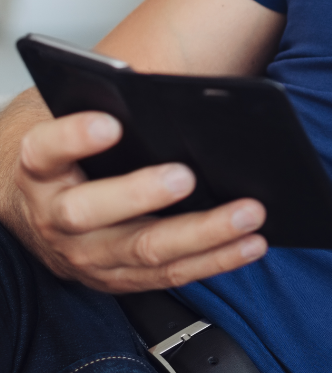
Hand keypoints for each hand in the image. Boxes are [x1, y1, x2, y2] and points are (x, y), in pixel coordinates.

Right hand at [11, 109, 267, 291]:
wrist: (43, 209)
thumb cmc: (75, 156)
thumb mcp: (76, 129)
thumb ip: (108, 112)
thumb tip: (168, 93)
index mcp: (40, 168)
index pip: (47, 149)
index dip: (74, 137)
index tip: (111, 123)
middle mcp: (55, 216)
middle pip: (90, 211)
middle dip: (141, 194)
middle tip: (187, 176)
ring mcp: (88, 255)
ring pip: (144, 249)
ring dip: (202, 234)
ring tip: (247, 214)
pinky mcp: (120, 279)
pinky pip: (171, 273)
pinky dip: (216, 259)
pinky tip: (251, 243)